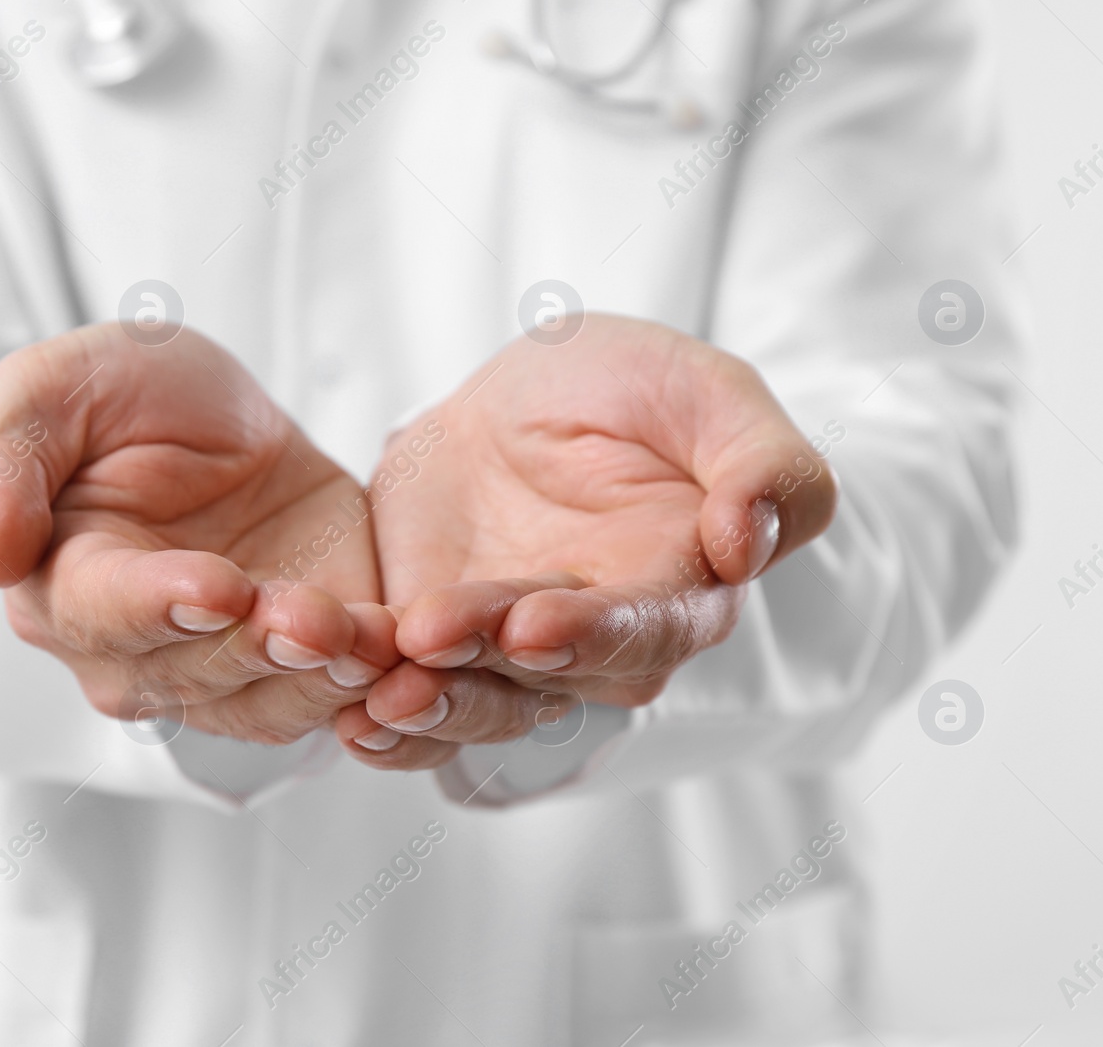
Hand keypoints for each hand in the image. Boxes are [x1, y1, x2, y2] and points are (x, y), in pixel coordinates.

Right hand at [0, 324, 396, 745]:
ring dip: (317, 678)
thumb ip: (3, 458)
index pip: (100, 613)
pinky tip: (404, 655)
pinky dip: (370, 687)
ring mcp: (222, 667)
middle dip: (254, 648)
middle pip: (189, 674)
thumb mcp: (54, 387)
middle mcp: (134, 650)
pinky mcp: (302, 665)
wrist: (223, 419)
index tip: (217, 586)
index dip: (158, 606)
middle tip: (311, 618)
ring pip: (264, 702)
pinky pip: (333, 699)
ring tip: (366, 638)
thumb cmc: (123, 399)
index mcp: (61, 583)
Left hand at [335, 314, 837, 768]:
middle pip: (549, 681)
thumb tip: (749, 546)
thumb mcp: (709, 392)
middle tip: (432, 636)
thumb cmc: (638, 391)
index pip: (647, 631)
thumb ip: (762, 464)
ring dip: (428, 707)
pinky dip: (377, 709)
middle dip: (488, 669)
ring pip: (476, 703)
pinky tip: (339, 712)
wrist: (534, 395)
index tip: (537, 624)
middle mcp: (597, 641)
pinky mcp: (435, 643)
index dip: (595, 633)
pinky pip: (410, 691)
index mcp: (678, 589)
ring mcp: (511, 652)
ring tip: (375, 696)